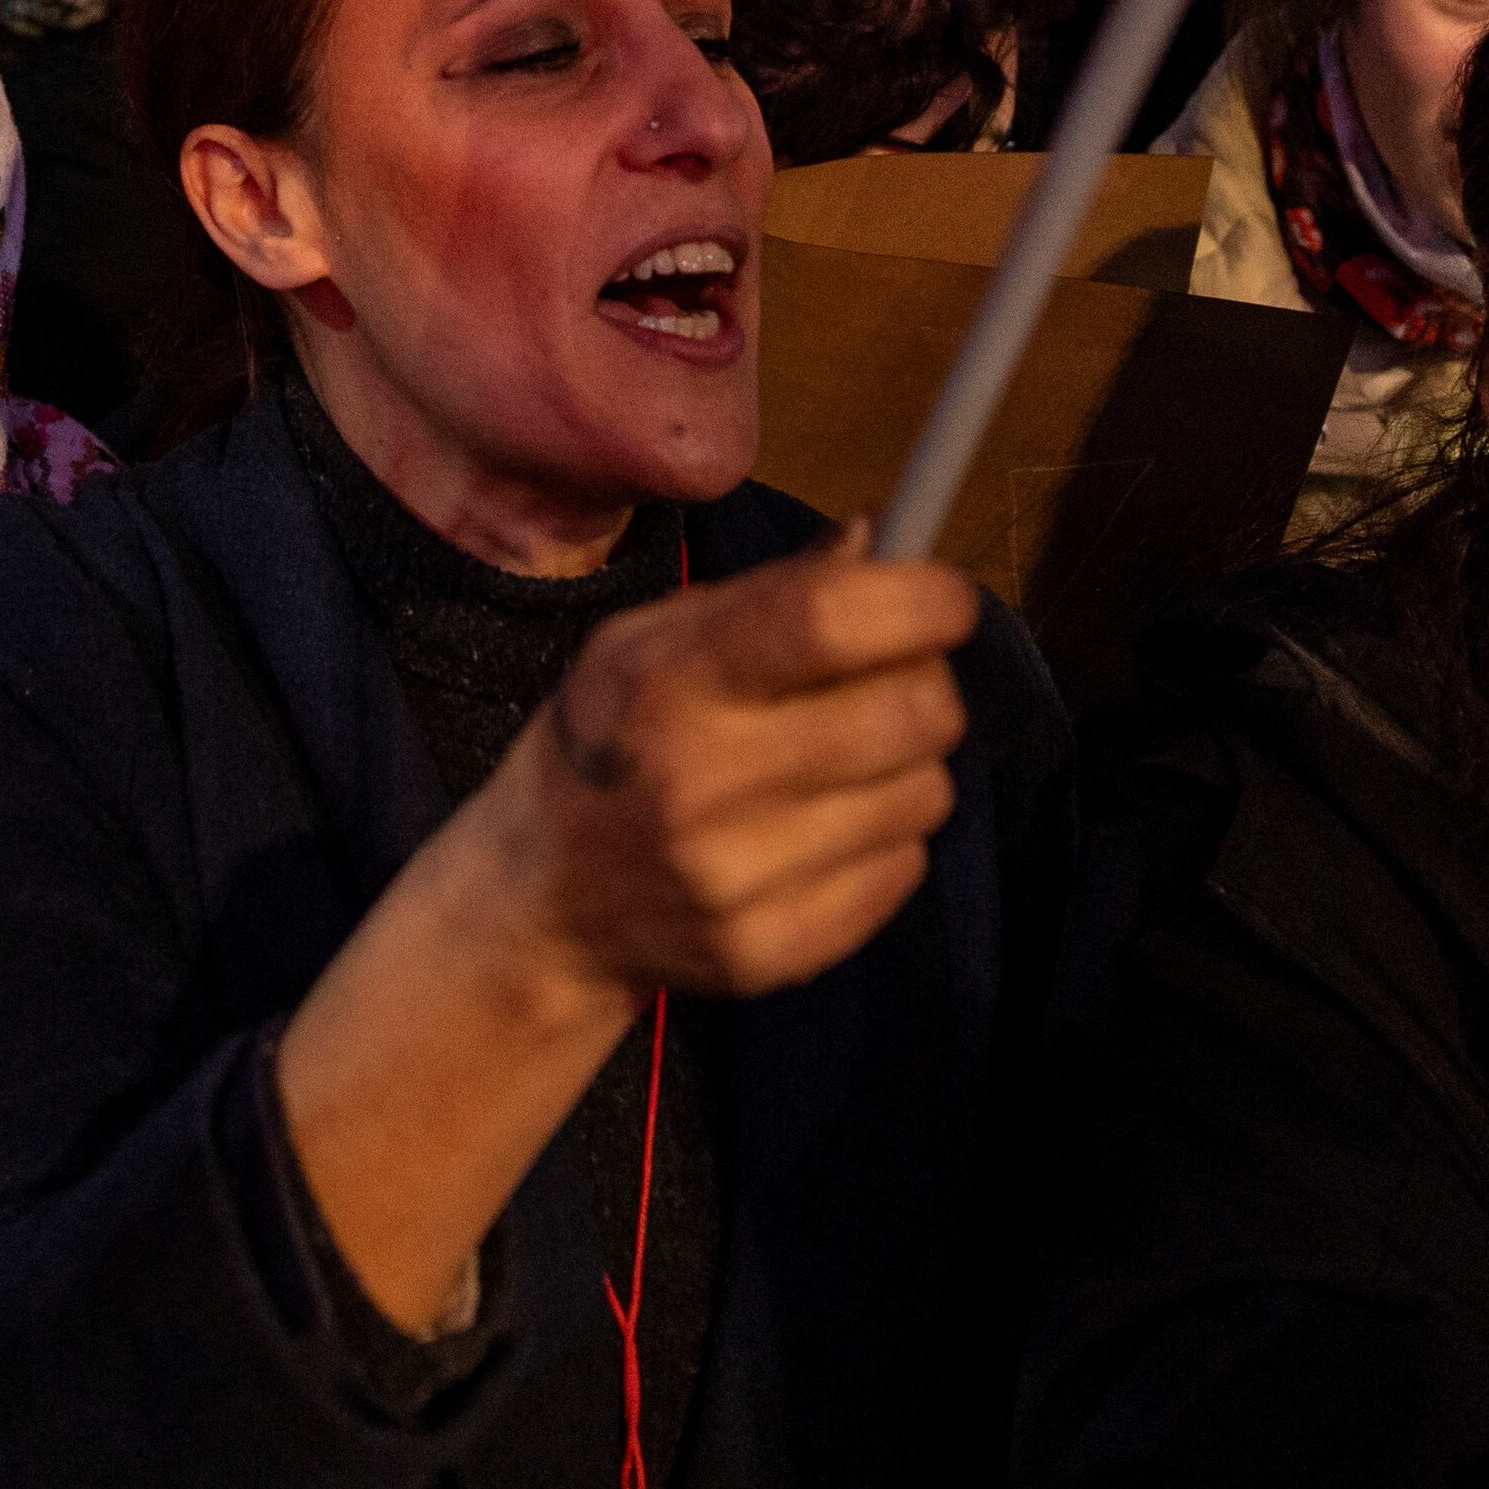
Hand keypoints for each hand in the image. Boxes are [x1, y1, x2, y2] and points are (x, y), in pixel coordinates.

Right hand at [272, 538, 975, 1334]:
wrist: (541, 902)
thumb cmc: (612, 739)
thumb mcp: (653, 641)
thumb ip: (772, 593)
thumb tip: (887, 535)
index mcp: (668, 679)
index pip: (829, 621)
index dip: (919, 601)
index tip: (946, 600)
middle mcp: (698, 780)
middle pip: (906, 715)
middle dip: (927, 687)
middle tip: (894, 686)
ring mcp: (734, 879)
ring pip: (923, 796)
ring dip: (908, 768)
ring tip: (844, 767)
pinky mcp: (768, 953)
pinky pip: (902, 873)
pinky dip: (886, 843)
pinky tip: (824, 832)